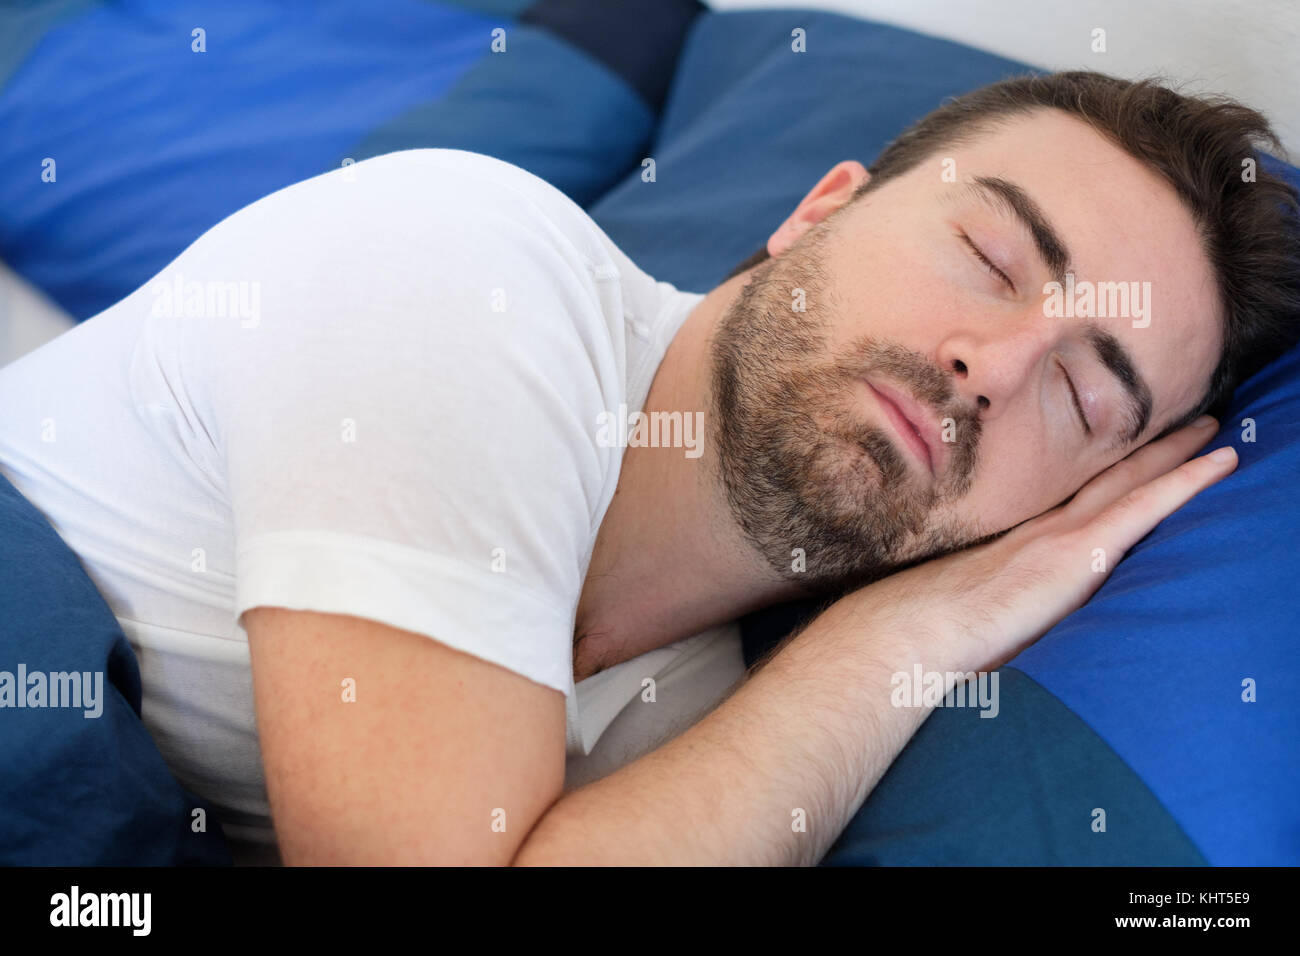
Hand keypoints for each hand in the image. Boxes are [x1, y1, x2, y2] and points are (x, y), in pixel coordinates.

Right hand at [846, 416, 1236, 673]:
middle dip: (1147, 450)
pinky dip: (1183, 482)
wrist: (908, 635)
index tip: (1130, 456)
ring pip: (1130, 482)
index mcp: (1017, 548)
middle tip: (1187, 421)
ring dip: (1173, 453)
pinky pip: (1141, 508)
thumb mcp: (965, 619)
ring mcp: (1059, 537)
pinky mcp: (1075, 554)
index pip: (1073, 504)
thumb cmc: (923, 638)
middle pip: (1105, 480)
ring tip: (1213, 427)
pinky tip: (1218, 463)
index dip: (1105, 477)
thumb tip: (1000, 630)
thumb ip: (993, 613)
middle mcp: (1041, 532)